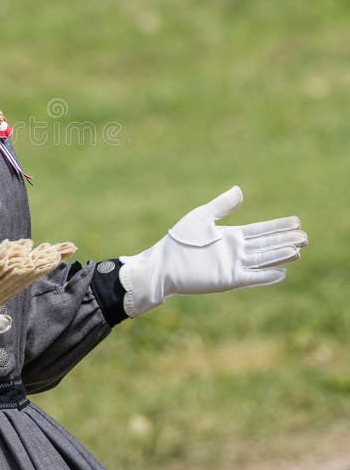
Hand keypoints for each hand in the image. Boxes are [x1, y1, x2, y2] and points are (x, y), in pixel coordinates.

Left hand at [119, 186, 307, 317]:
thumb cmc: (179, 240)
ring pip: (263, 259)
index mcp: (231, 236)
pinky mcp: (228, 280)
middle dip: (286, 240)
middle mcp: (236, 251)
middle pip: (267, 245)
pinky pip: (251, 277)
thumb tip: (240, 190)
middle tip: (306, 236)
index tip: (297, 221)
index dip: (278, 226)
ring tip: (299, 250)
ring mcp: (233, 266)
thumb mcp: (202, 217)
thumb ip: (222, 206)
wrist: (163, 264)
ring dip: (281, 255)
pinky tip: (282, 272)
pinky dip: (266, 275)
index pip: (261, 230)